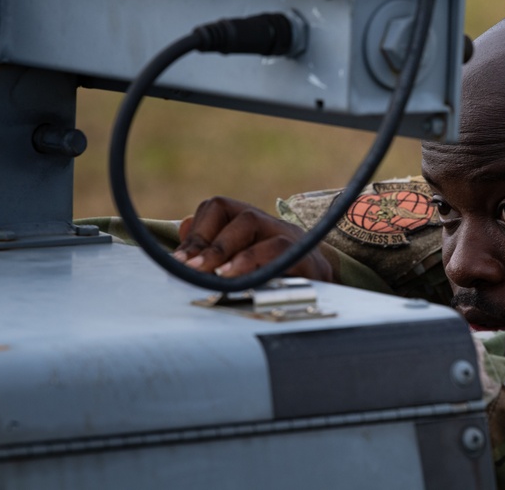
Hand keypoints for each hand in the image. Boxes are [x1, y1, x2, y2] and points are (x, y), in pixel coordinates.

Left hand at [174, 196, 332, 281]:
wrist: (324, 297)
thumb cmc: (276, 280)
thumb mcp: (241, 264)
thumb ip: (211, 245)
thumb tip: (183, 228)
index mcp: (254, 224)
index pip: (219, 207)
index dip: (198, 231)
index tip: (180, 260)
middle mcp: (275, 226)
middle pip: (243, 217)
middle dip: (212, 244)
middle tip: (190, 269)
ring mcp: (295, 242)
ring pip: (260, 229)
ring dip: (230, 251)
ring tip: (215, 274)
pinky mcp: (310, 263)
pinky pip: (281, 254)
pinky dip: (255, 264)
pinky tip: (239, 280)